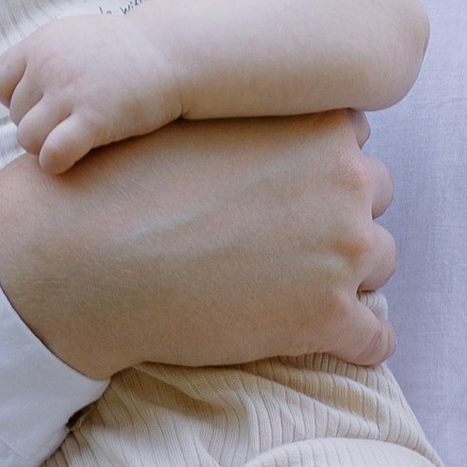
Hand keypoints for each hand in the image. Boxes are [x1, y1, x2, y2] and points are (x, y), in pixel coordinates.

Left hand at [0, 9, 183, 174]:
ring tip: (71, 141)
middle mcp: (49, 64)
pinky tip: (72, 159)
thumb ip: (43, 57)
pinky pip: (51, 154)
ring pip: (27, 138)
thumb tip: (11, 91)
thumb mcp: (75, 36)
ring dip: (45, 147)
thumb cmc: (125, 52)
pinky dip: (55, 163)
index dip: (15, 99)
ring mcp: (70, 91)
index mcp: (42, 43)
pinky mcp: (94, 118)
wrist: (173, 53)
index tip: (43, 105)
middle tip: (69, 125)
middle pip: (15, 115)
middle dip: (38, 124)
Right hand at [0, 109, 394, 383]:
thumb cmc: (125, 186)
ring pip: (381, 263)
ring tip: (294, 289)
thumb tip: (269, 141)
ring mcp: (344, 251)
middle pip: (374, 196)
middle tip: (284, 239)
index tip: (282, 187)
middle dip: (338, 215)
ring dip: (348, 276)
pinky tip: (328, 340)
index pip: (351, 139)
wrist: (86, 261)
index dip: (316, 166)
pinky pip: (376, 335)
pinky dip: (359, 340)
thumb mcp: (199, 126)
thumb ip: (253, 126)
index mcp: (317, 127)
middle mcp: (346, 182)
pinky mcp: (328, 318)